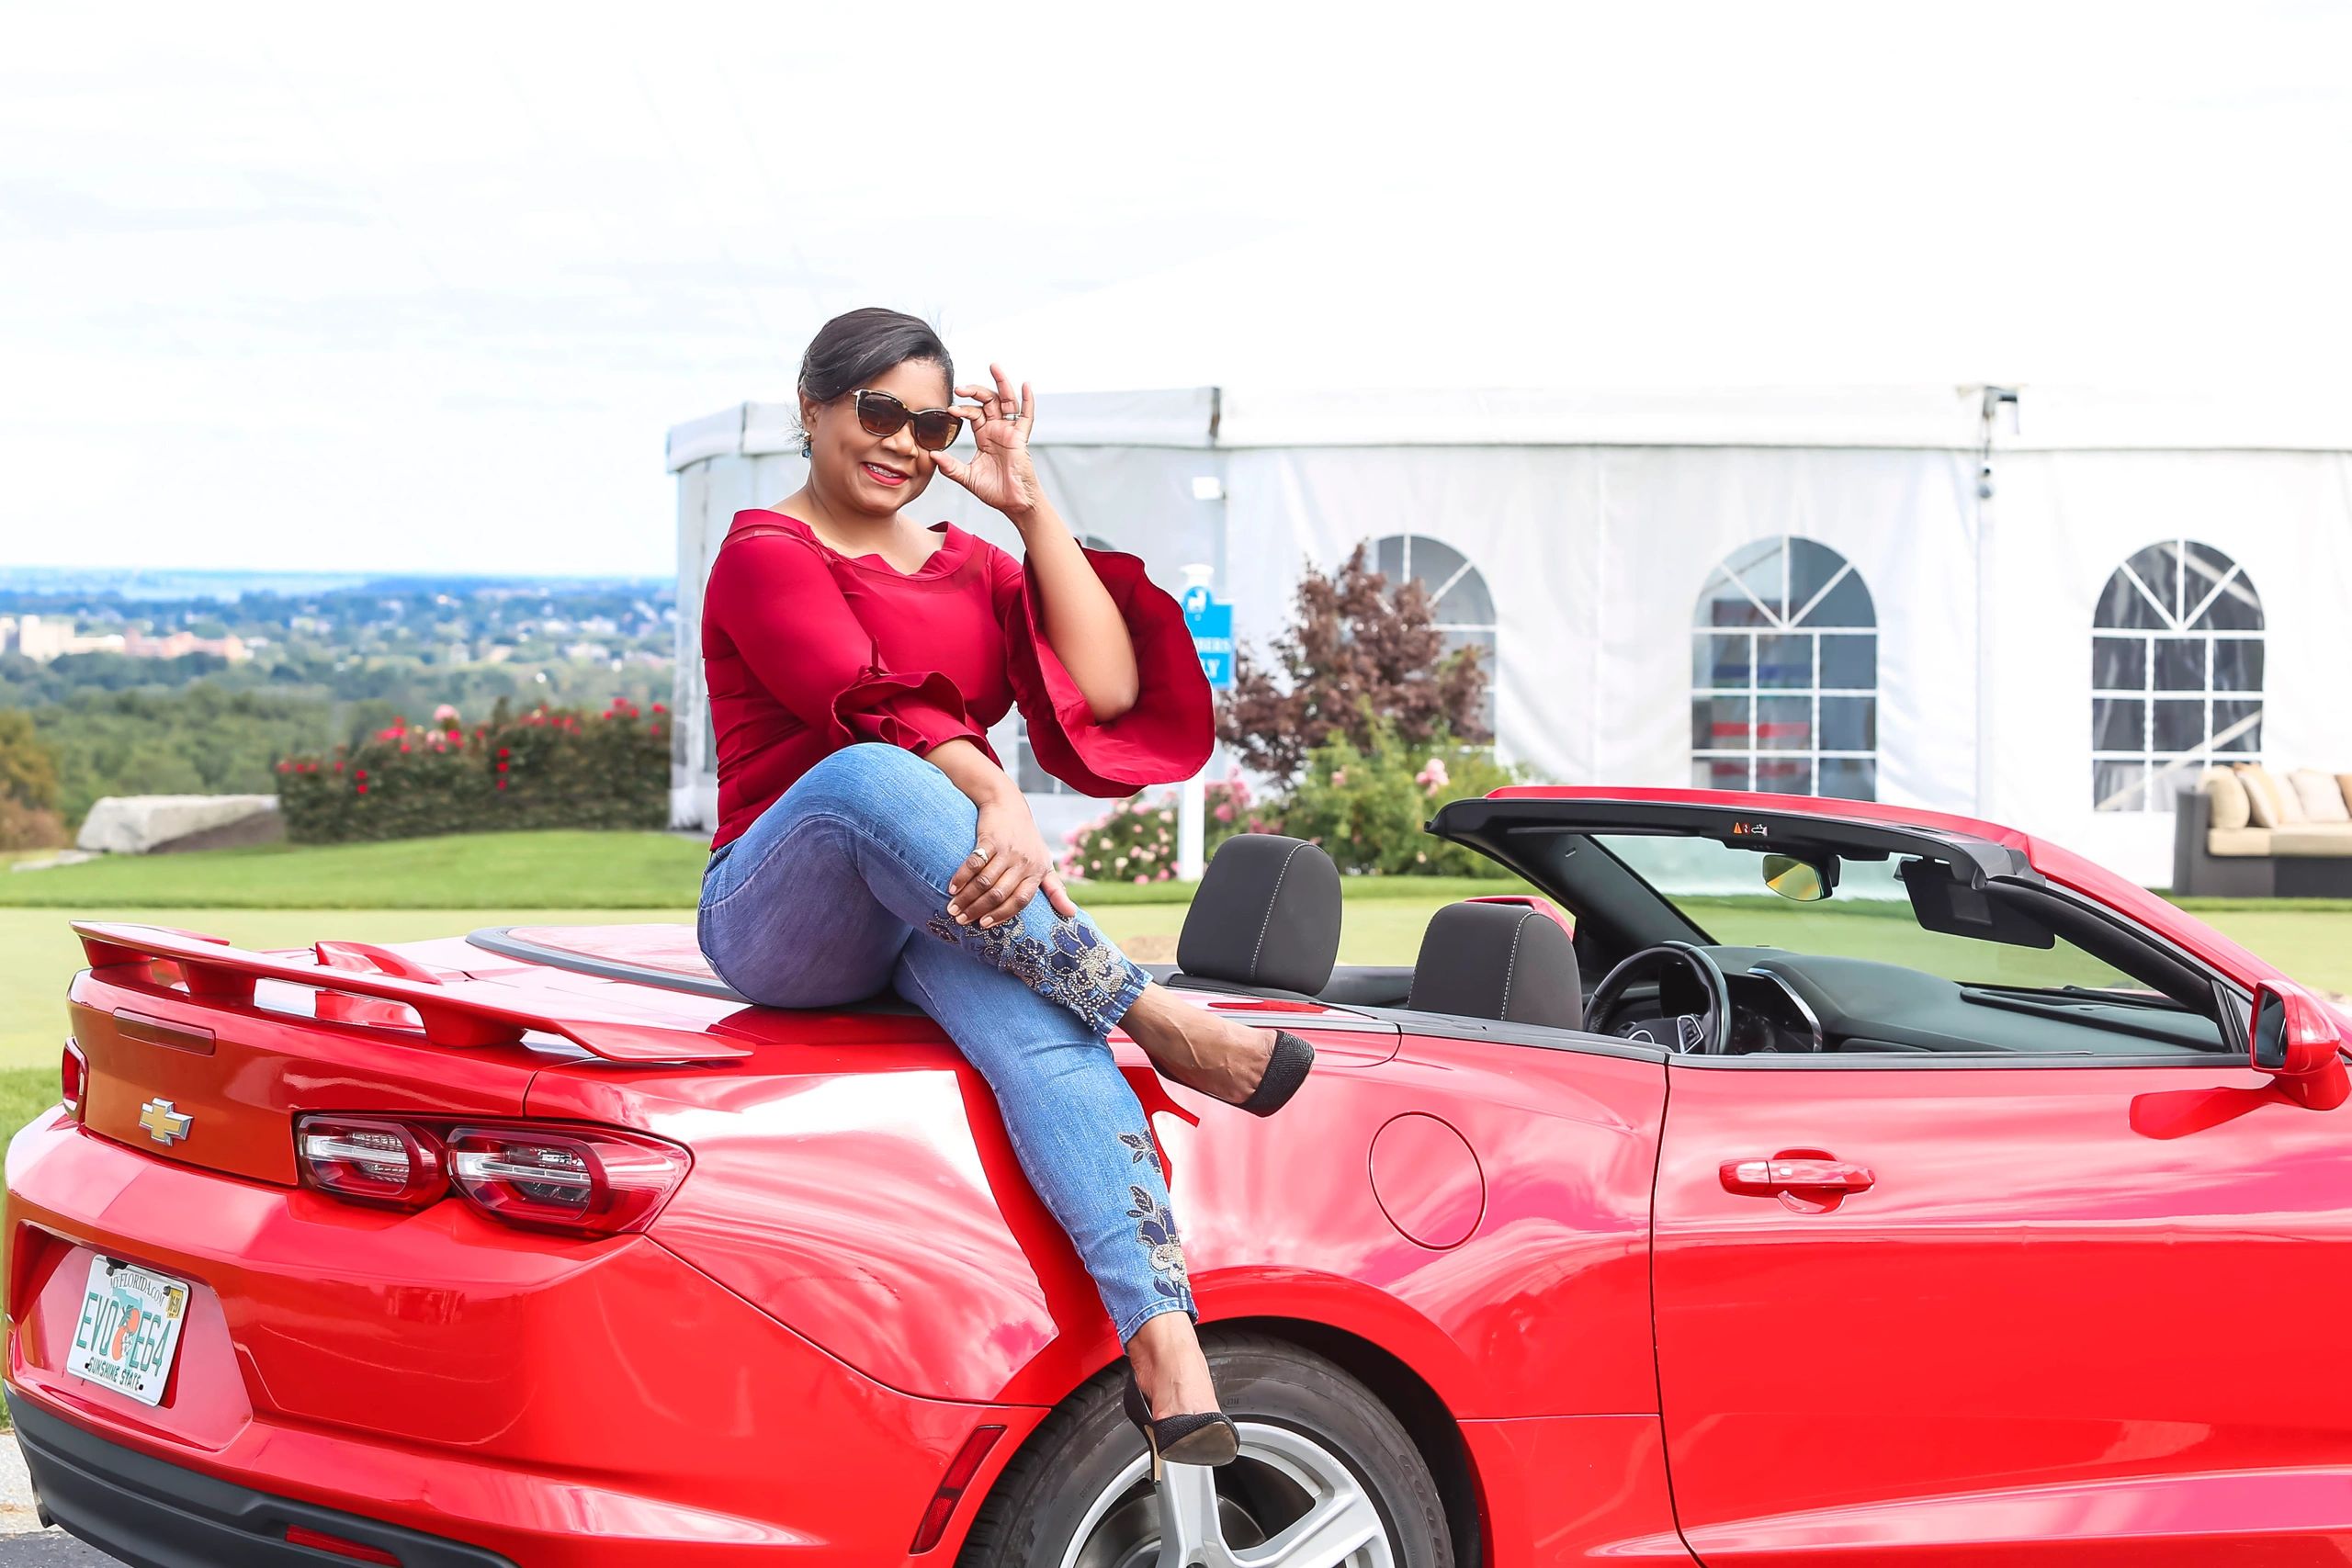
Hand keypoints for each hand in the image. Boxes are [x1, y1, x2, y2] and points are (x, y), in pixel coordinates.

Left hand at [931, 363, 1042, 522]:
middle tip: (960, 387)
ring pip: (1007, 401)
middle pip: (988, 401)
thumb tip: (932, 455)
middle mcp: (998, 430)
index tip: (950, 410)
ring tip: (994, 367)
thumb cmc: (995, 491)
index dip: (962, 409)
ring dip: (1001, 383)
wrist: (1013, 503)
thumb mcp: (967, 477)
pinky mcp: (1021, 438)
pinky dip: (1028, 400)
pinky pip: (1026, 416)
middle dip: (975, 390)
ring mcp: (1010, 432)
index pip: (974, 414)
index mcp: (985, 436)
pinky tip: (1025, 385)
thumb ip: (950, 467)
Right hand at [946, 790, 1078, 928]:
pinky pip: (974, 863)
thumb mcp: (1045, 862)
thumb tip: (1072, 914)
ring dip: (966, 897)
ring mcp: (1007, 850)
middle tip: (962, 920)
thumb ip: (1055, 889)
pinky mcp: (990, 839)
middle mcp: (1024, 862)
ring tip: (953, 909)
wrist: (1008, 804)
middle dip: (978, 910)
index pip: (1020, 900)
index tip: (985, 925)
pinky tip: (952, 888)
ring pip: (984, 881)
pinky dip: (962, 877)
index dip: (1002, 915)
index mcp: (1037, 871)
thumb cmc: (1027, 839)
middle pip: (999, 893)